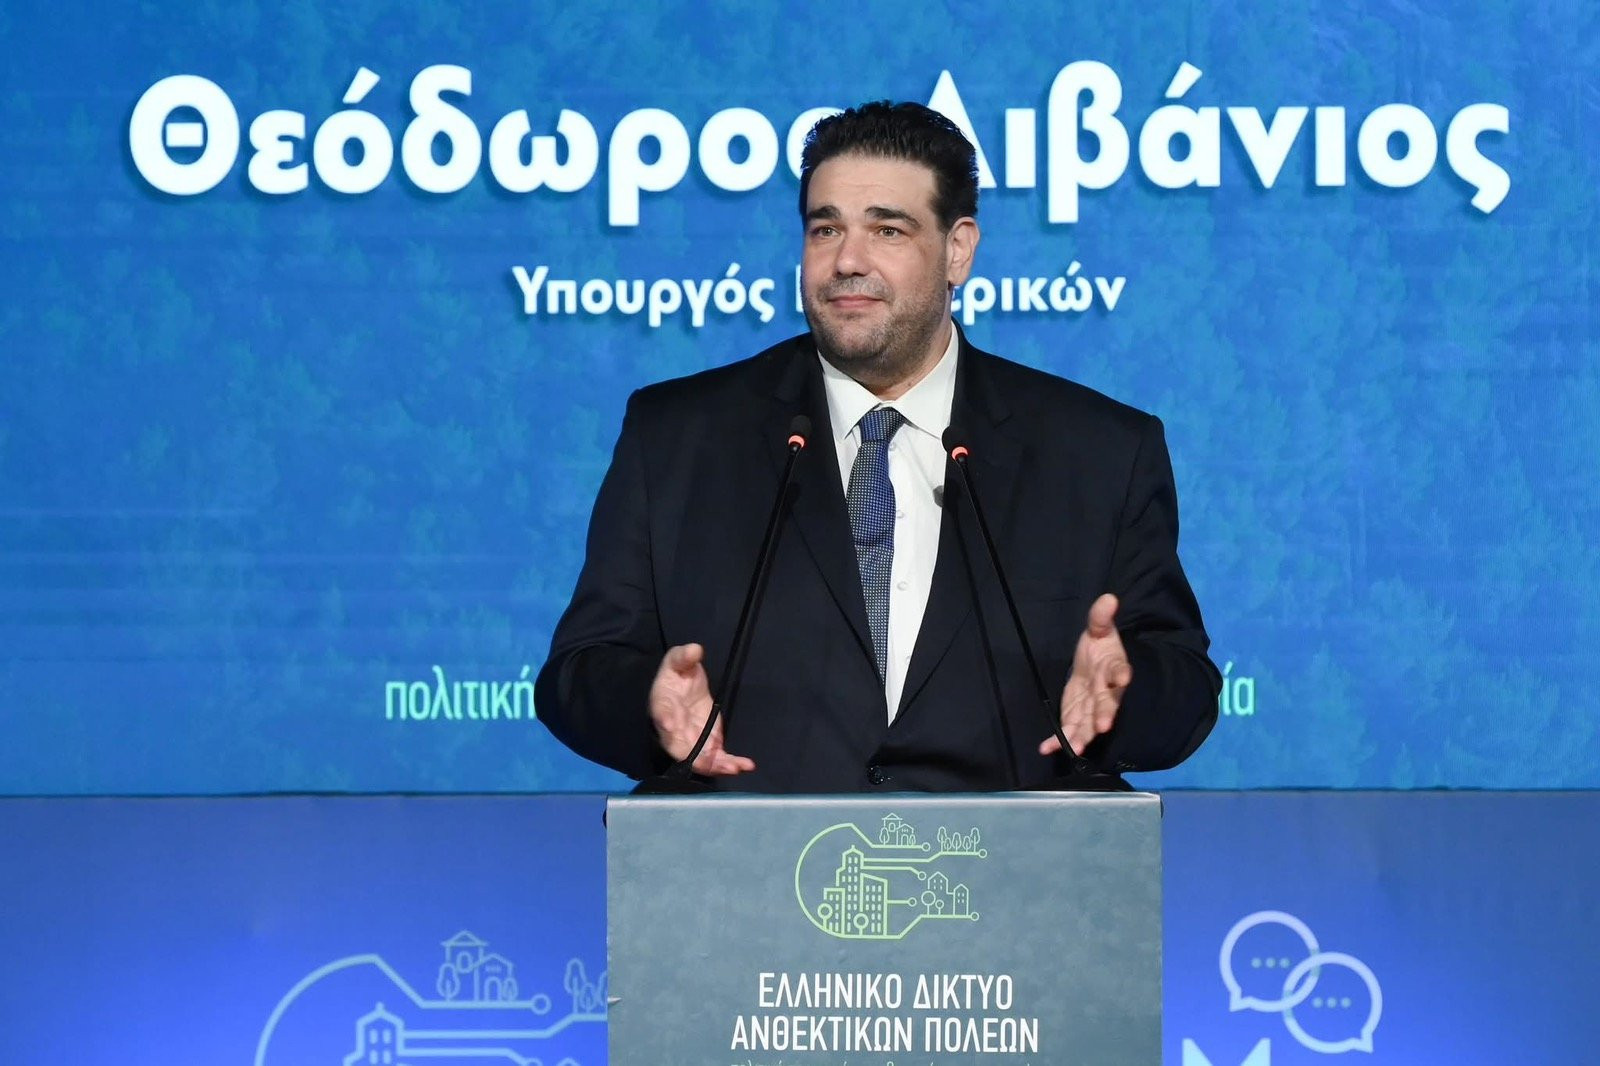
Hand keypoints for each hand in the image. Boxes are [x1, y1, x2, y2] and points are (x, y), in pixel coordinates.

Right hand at [649, 643, 755, 775]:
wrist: (681, 690)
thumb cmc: (676, 675)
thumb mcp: (677, 660)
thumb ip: (683, 657)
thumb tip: (694, 650)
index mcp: (663, 705)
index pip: (662, 713)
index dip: (665, 719)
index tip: (671, 725)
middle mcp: (673, 730)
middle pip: (681, 748)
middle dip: (698, 758)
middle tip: (716, 762)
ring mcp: (691, 740)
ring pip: (700, 759)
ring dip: (717, 766)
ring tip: (736, 767)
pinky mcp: (707, 744)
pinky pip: (716, 758)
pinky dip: (730, 764)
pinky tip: (746, 765)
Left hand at [1040, 594, 1131, 756]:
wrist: (1096, 664)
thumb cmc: (1100, 647)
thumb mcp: (1099, 629)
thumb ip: (1101, 617)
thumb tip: (1109, 597)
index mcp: (1113, 668)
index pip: (1120, 671)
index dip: (1122, 675)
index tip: (1124, 679)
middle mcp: (1106, 692)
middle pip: (1107, 705)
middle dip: (1105, 715)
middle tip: (1103, 726)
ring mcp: (1092, 708)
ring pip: (1089, 724)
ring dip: (1082, 736)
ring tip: (1074, 748)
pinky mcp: (1077, 717)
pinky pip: (1069, 729)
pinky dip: (1058, 741)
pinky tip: (1046, 748)